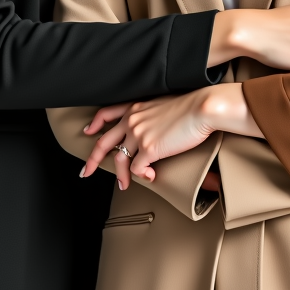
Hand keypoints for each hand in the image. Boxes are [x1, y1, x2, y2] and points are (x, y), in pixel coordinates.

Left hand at [80, 83, 257, 187]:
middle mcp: (132, 119)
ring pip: (119, 160)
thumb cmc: (191, 106)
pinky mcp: (149, 149)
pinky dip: (142, 176)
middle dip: (92, 159)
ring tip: (124, 185)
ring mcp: (138, 134)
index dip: (95, 124)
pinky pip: (137, 169)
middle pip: (104, 141)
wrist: (202, 108)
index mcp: (135, 106)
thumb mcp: (163, 104)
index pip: (107, 113)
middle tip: (87, 171)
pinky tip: (151, 176)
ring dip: (120, 176)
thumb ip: (150, 115)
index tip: (89, 131)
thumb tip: (150, 132)